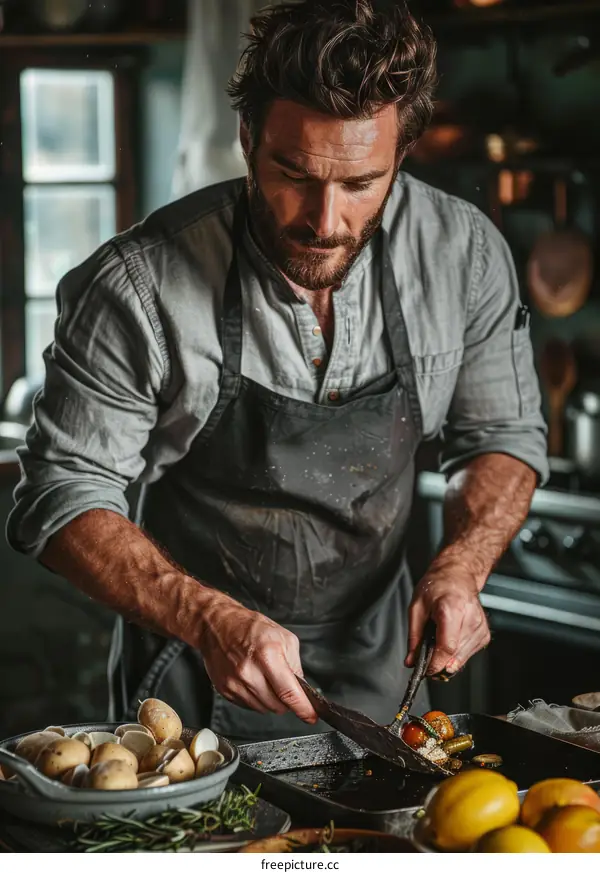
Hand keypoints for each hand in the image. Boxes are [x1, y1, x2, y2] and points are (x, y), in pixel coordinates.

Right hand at [197, 591, 317, 722]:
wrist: (217, 625)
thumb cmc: (250, 627)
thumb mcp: (283, 637)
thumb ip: (295, 665)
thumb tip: (301, 689)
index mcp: (267, 655)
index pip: (289, 693)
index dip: (303, 709)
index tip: (311, 716)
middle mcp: (249, 671)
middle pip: (277, 706)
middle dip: (286, 700)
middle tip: (283, 684)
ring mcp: (235, 682)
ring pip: (263, 709)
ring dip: (270, 700)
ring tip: (264, 678)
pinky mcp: (225, 690)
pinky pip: (248, 706)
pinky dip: (255, 698)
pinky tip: (252, 680)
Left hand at [405, 562, 489, 675]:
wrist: (458, 575)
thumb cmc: (437, 586)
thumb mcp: (416, 608)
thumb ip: (414, 637)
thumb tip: (411, 661)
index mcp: (451, 609)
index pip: (446, 648)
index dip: (434, 664)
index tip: (425, 669)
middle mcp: (469, 619)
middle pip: (454, 656)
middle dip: (438, 662)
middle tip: (427, 654)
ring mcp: (480, 627)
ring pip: (461, 658)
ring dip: (447, 658)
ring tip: (439, 638)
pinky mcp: (484, 633)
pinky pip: (469, 653)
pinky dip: (457, 652)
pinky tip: (451, 637)